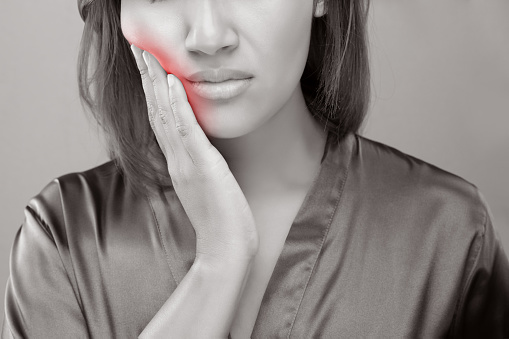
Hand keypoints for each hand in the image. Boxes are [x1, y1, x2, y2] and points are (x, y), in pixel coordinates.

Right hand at [130, 44, 258, 262]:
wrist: (225, 249)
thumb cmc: (220, 220)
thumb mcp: (206, 187)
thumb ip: (198, 167)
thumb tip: (198, 152)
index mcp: (178, 163)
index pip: (161, 121)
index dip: (153, 93)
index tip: (148, 68)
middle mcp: (177, 160)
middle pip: (156, 112)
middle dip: (147, 79)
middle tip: (137, 49)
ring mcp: (186, 162)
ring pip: (165, 116)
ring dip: (156, 83)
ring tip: (147, 55)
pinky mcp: (202, 166)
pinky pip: (187, 131)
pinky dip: (178, 105)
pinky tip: (172, 83)